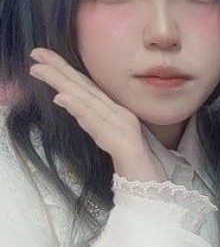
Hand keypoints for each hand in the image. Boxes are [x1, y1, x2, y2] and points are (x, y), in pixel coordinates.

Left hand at [29, 48, 164, 182]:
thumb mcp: (113, 143)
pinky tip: (63, 98)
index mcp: (116, 115)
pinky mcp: (123, 145)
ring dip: (64, 83)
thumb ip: (97, 125)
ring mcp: (122, 129)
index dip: (65, 71)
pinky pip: (98, 125)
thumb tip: (72, 106)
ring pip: (88, 102)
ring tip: (41, 70)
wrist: (158, 193)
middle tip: (36, 53)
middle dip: (60, 70)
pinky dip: (79, 109)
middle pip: (86, 89)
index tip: (42, 57)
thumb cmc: (138, 169)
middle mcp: (119, 116)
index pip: (87, 89)